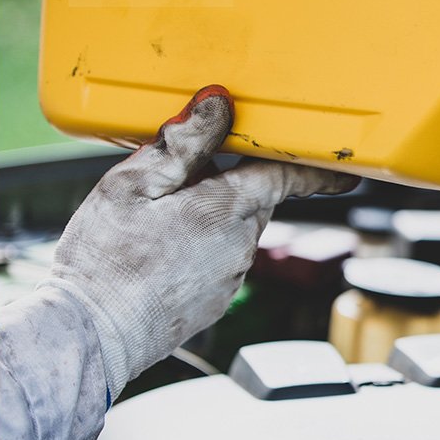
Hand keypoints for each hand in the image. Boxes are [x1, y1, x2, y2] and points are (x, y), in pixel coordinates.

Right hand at [42, 85, 357, 394]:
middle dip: (230, 182)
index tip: (347, 167)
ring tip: (155, 219)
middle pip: (254, 200)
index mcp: (228, 208)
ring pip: (233, 230)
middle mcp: (241, 245)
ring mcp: (230, 278)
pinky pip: (217, 260)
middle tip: (183, 175)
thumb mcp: (134, 184)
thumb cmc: (108, 259)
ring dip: (209, 215)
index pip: (289, 178)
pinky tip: (156, 252)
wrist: (92, 334)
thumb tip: (220, 106)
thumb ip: (182, 143)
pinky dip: (198, 247)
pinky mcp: (214, 301)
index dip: (319, 169)